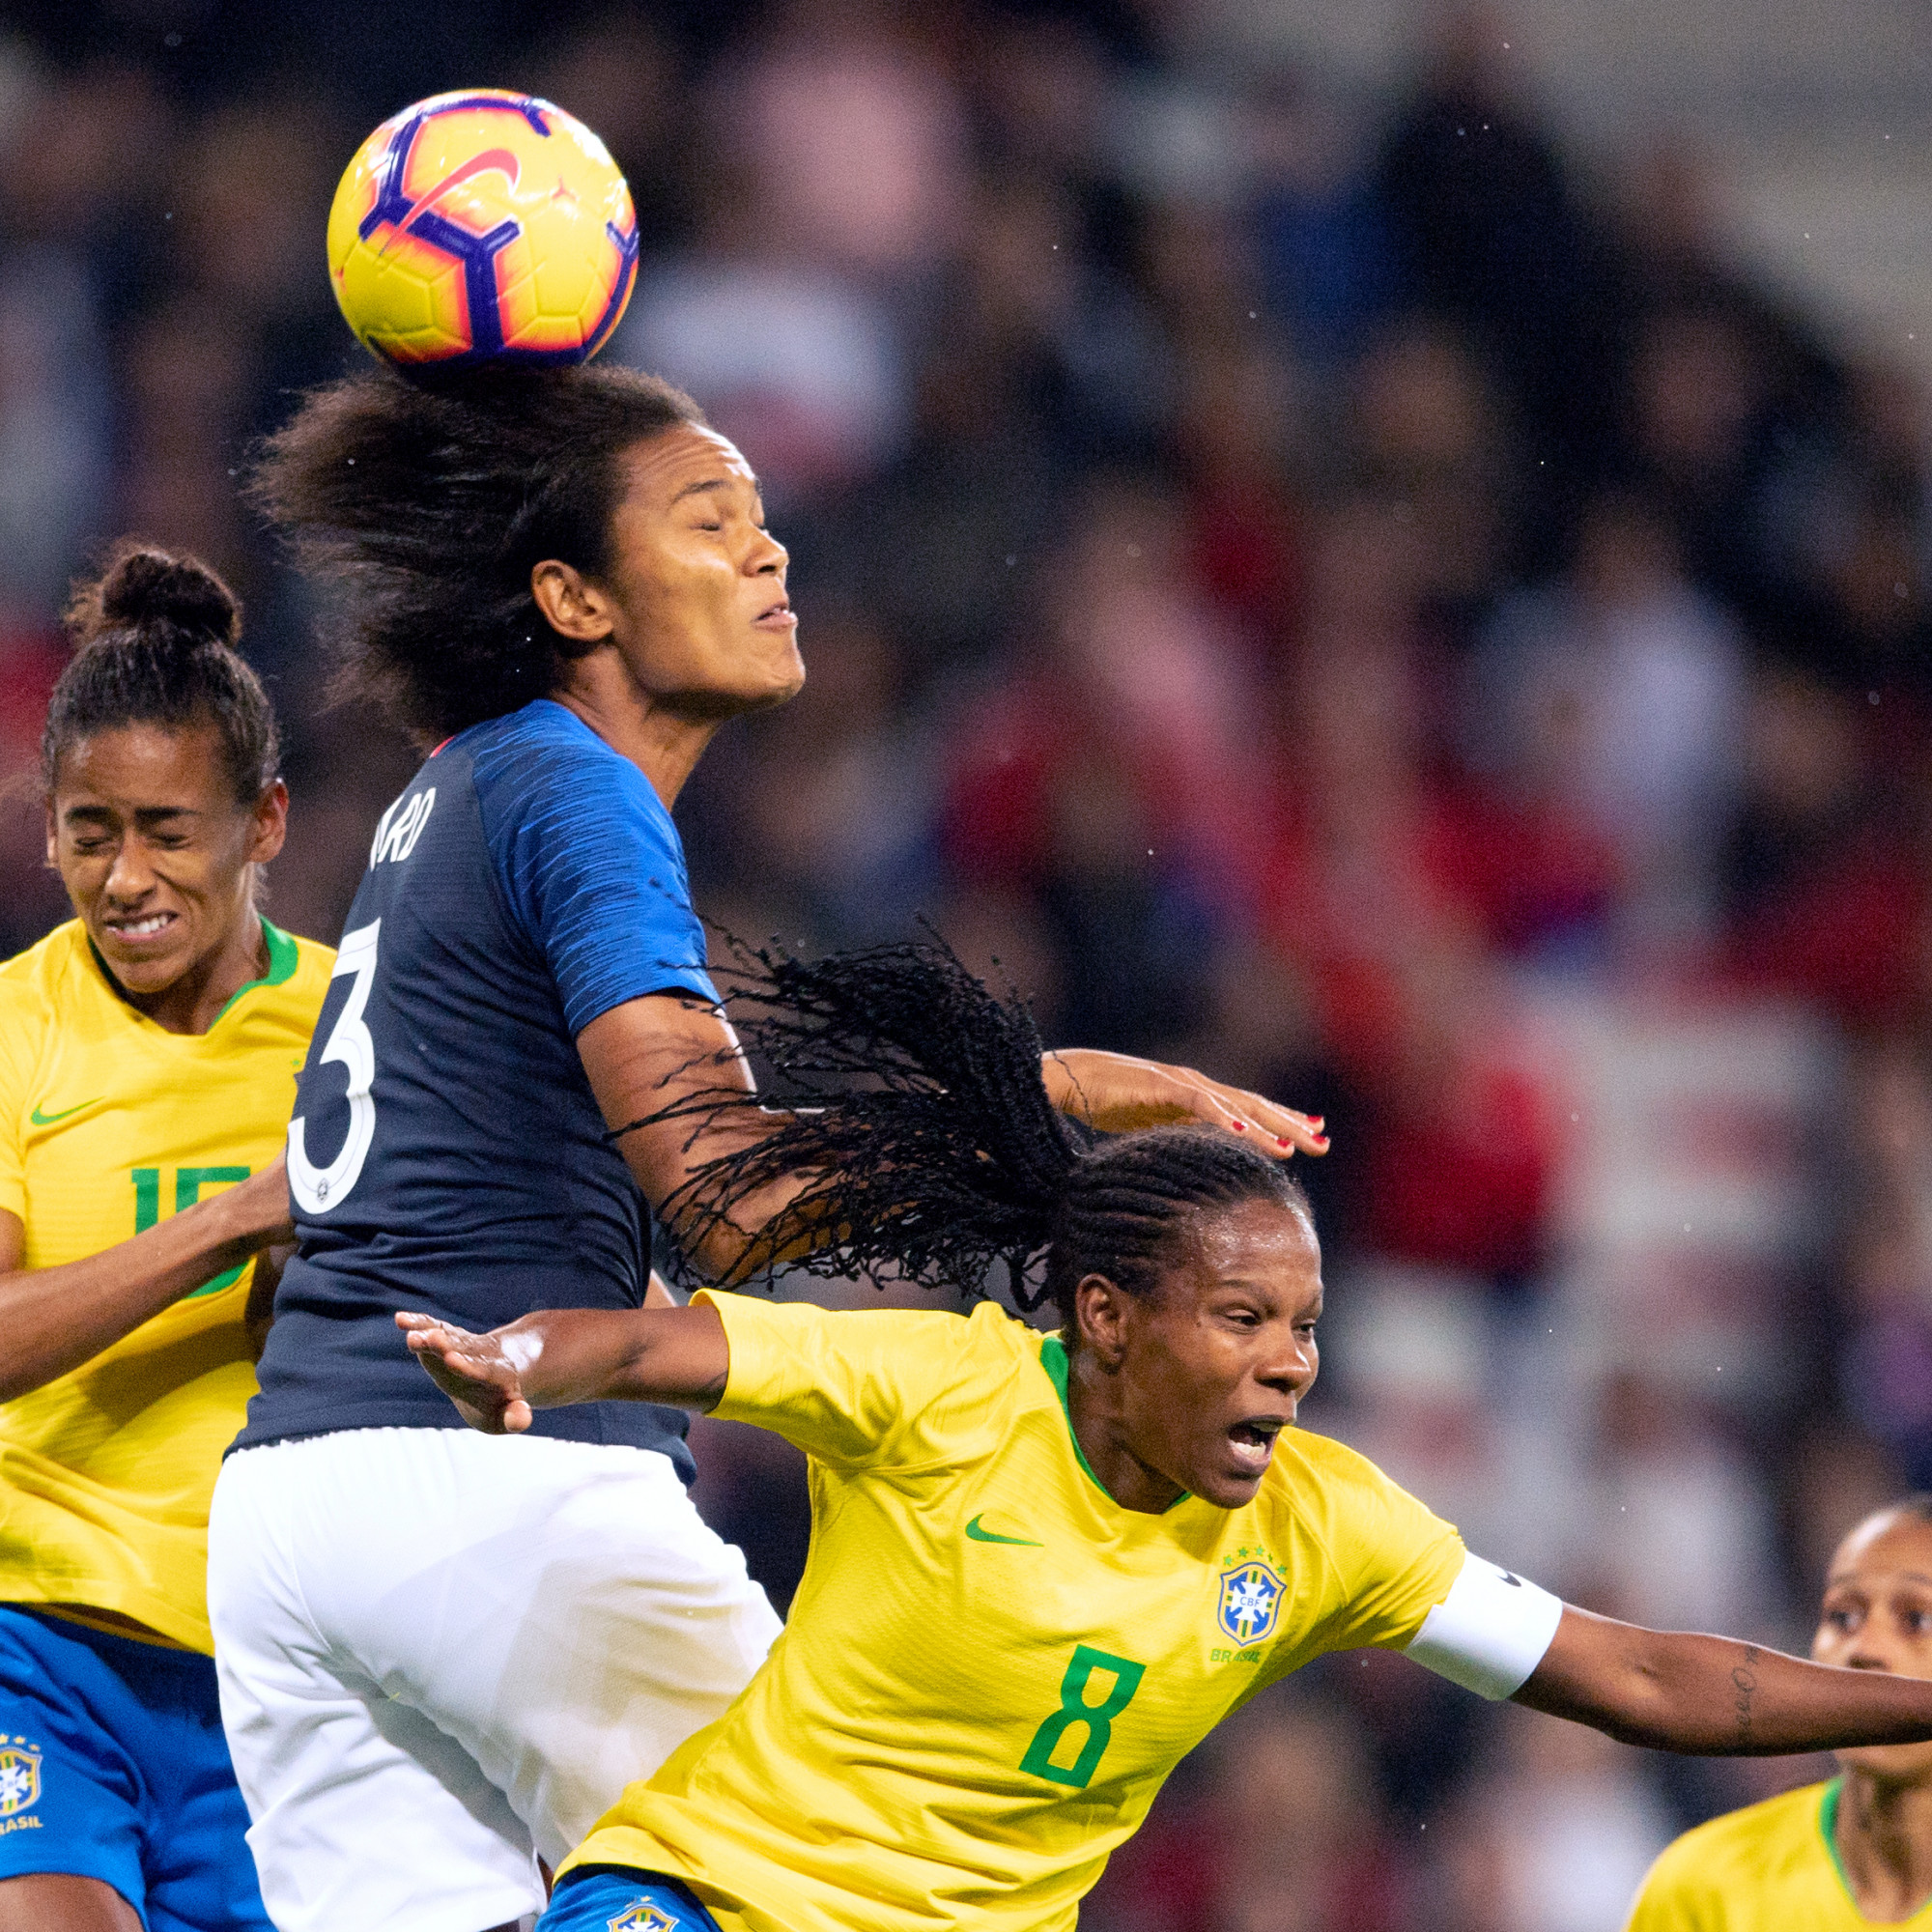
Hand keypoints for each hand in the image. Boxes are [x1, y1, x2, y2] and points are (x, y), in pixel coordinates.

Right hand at [396, 1311, 533, 1433]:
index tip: (451, 1359)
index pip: (481, 1370)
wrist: (500, 1373)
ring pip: (447, 1336)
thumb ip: (516, 1418)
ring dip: (429, 1333)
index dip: (467, 1366)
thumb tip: (520, 1419)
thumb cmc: (499, 1402)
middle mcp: (479, 1355)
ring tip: (410, 1335)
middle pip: (462, 1348)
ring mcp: (462, 1346)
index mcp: (496, 1375)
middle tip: (431, 1338)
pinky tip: (400, 1318)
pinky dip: (419, 1324)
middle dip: (446, 1345)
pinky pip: (433, 1328)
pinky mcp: (447, 1339)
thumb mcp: (508, 1415)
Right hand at [1041, 1049, 1328, 1156]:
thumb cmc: (1107, 1101)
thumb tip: (1202, 1157)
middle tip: (1322, 1141)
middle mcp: (1197, 1086)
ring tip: (1293, 1145)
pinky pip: (1199, 1103)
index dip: (1282, 1120)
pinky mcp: (1162, 1086)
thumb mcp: (1156, 1125)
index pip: (1249, 1109)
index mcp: (1198, 1097)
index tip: (1313, 1133)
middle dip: (1289, 1123)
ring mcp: (1182, 1084)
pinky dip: (1222, 1117)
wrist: (1071, 1079)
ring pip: (1233, 1106)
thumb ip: (1182, 1134)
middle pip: (1253, 1106)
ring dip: (1265, 1126)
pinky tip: (1243, 1132)